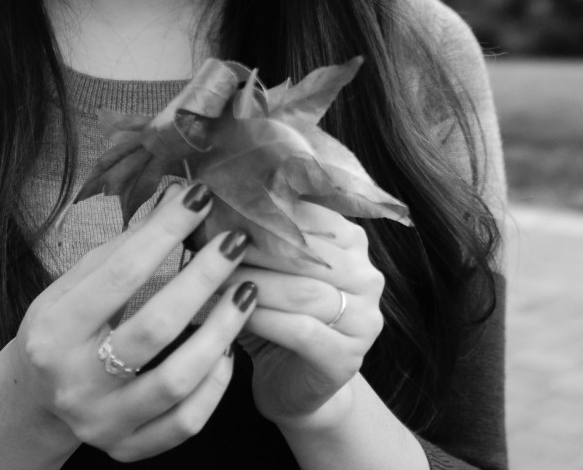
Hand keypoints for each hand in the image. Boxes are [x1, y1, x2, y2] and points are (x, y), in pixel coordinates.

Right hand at [10, 182, 257, 461]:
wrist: (36, 398)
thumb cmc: (63, 326)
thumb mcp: (72, 285)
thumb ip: (124, 247)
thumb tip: (180, 197)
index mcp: (56, 331)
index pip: (121, 274)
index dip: (166, 231)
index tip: (201, 198)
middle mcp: (76, 382)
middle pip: (155, 328)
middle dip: (203, 278)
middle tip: (235, 242)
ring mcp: (103, 422)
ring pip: (177, 381)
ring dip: (221, 331)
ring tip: (246, 292)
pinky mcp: (127, 448)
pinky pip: (185, 422)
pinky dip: (214, 385)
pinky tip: (228, 350)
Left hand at [226, 201, 384, 426]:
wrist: (291, 384)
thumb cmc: (277, 314)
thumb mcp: (273, 268)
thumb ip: (262, 234)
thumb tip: (215, 198)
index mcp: (353, 242)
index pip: (312, 216)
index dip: (267, 212)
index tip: (226, 208)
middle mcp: (368, 277)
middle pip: (308, 253)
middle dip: (256, 248)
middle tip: (214, 244)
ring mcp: (364, 319)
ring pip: (304, 291)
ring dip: (255, 282)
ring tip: (216, 279)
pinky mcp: (347, 357)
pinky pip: (300, 330)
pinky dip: (264, 319)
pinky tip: (236, 314)